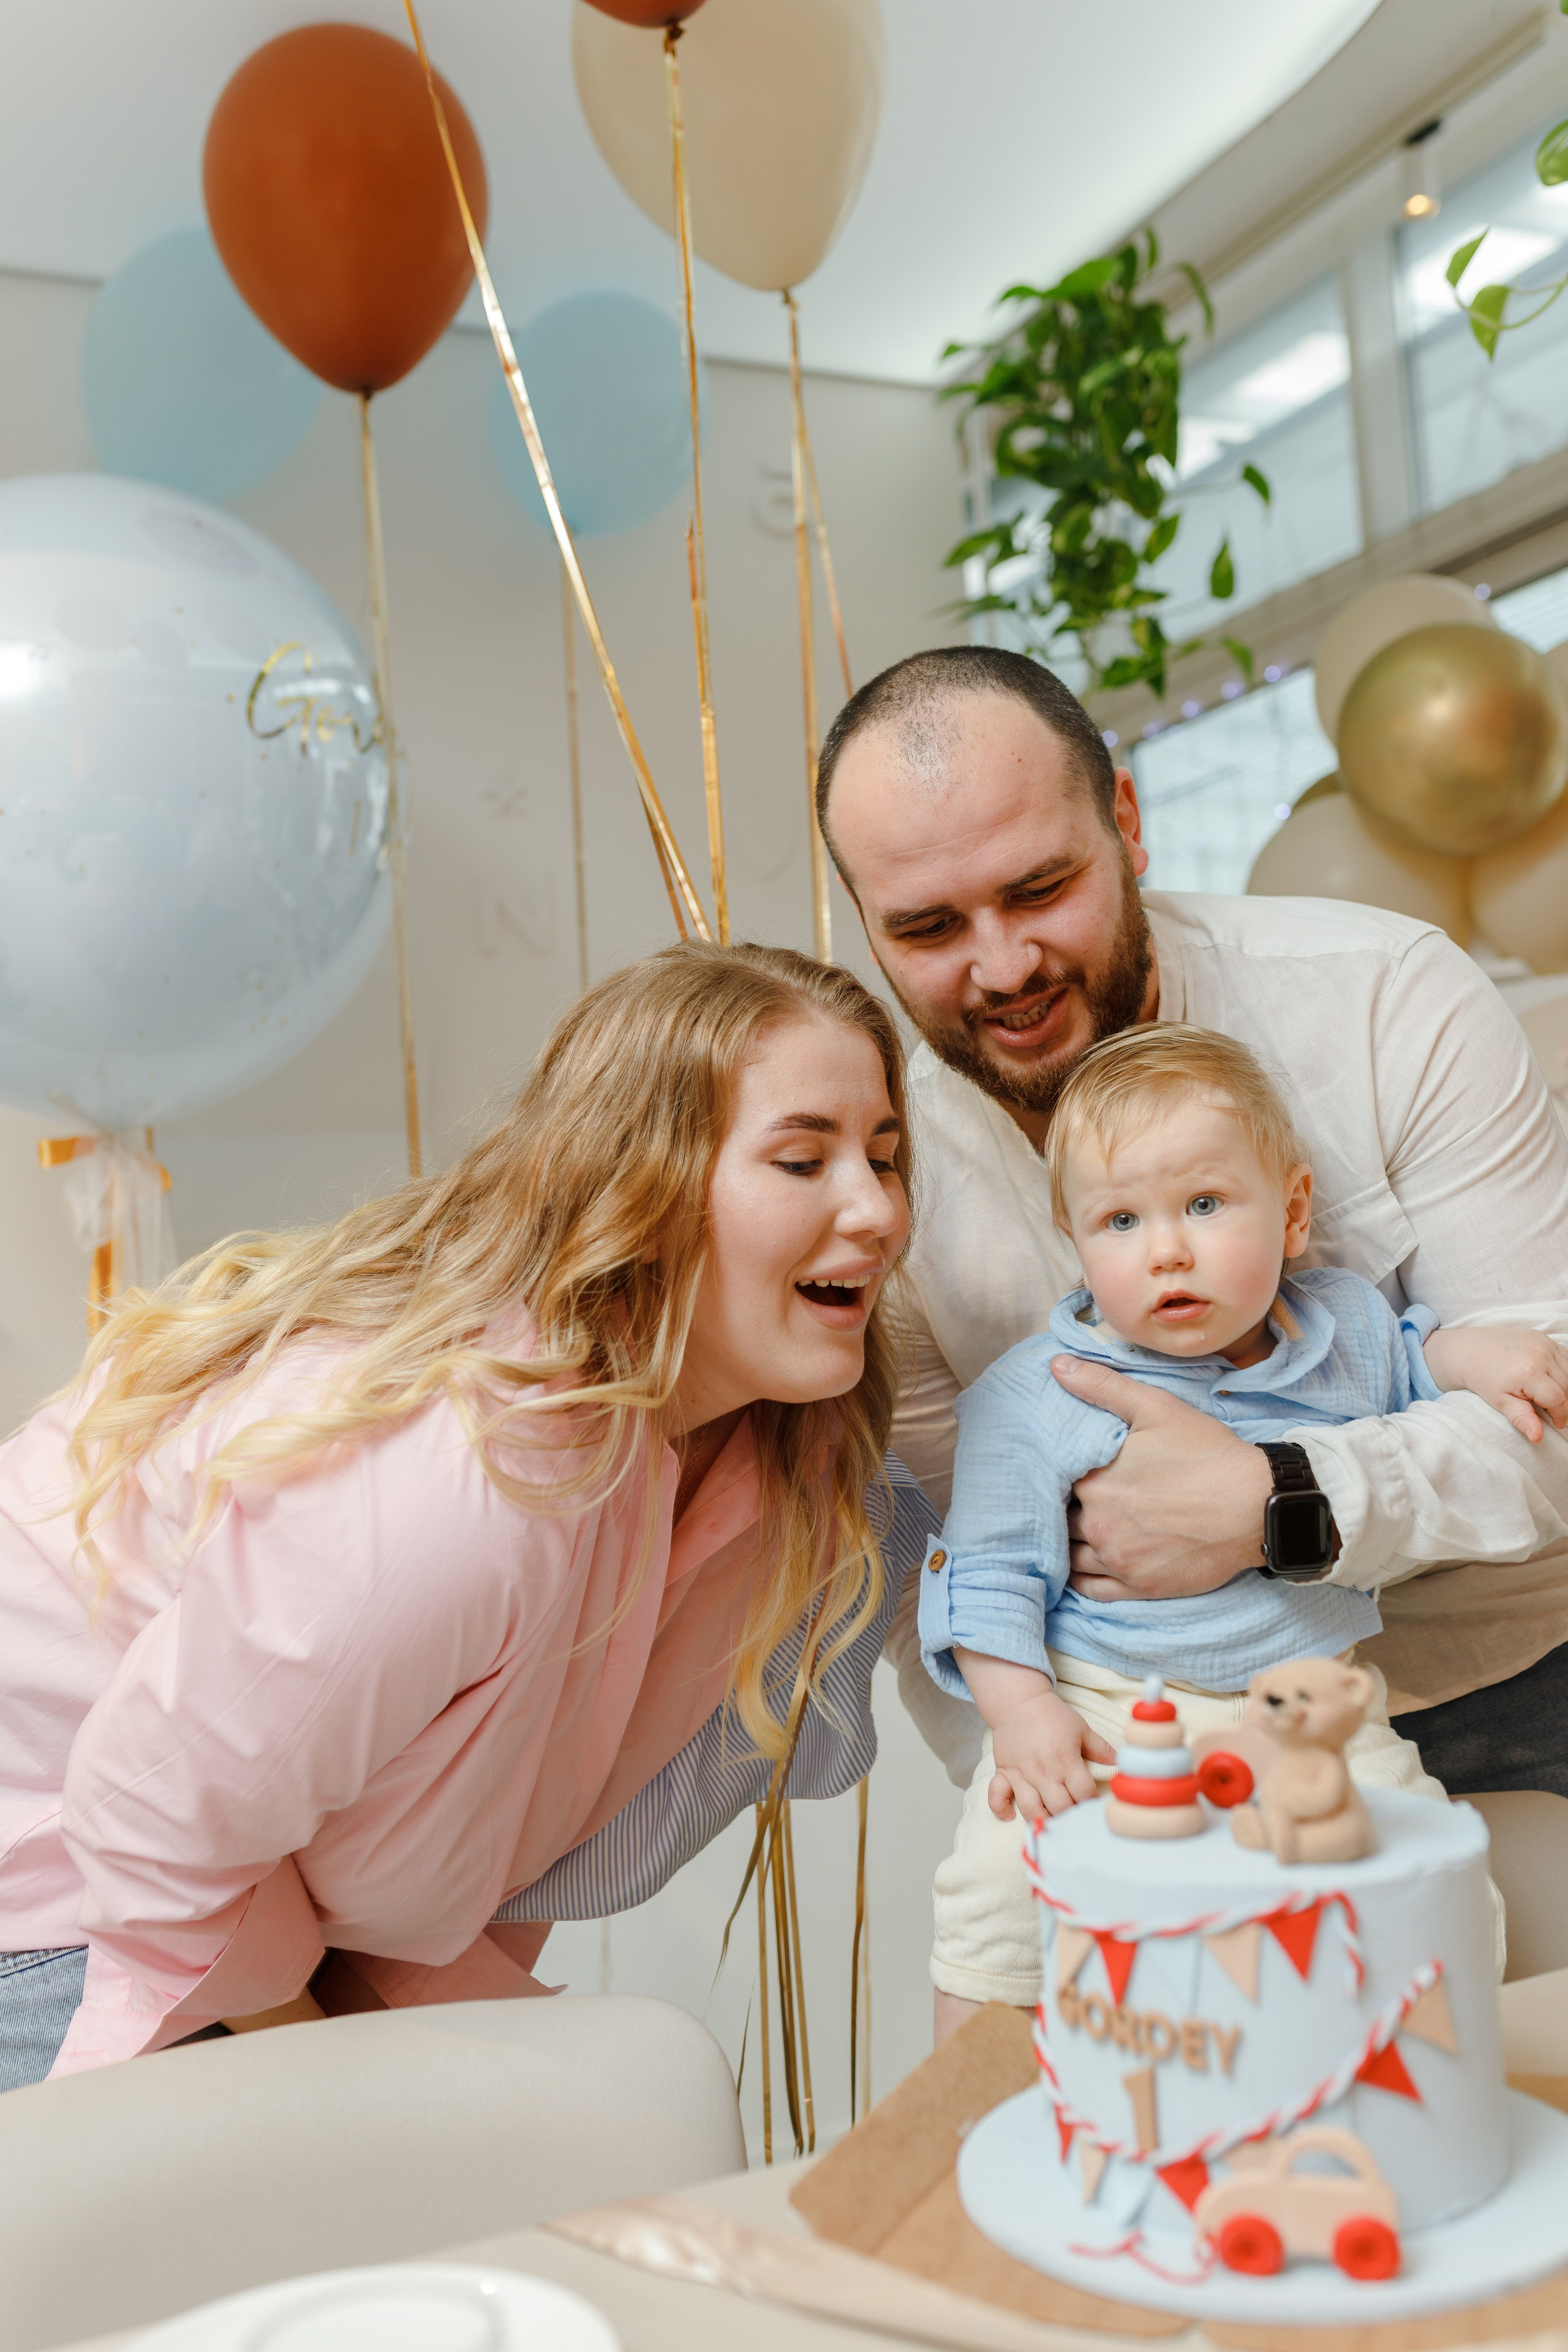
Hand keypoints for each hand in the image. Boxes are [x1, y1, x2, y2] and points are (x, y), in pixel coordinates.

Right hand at [988, 1682, 1115, 1821]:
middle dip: (1072, 1817)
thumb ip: (1102, 1749)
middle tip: (1077, 1819)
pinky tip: (1011, 1816)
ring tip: (1053, 1824)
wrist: (1019, 1701)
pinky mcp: (1004, 1772)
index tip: (1096, 1808)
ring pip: (1032, 1810)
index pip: (1084, 1793)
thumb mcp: (1081, 1728)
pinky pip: (997, 1796)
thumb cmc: (1052, 1715)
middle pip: (1061, 1808)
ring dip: (1043, 1820)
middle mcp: (1044, 1772)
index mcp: (1066, 1760)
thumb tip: (1121, 1764)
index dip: (1093, 1804)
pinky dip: (1001, 1809)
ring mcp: (1022, 1774)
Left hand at [1051, 1357, 1273, 1601]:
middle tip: (1068, 1498)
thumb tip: (1057, 1365)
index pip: (1052, 1480)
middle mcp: (1099, 1526)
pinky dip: (1079, 1580)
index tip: (1063, 1468)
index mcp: (1094, 1483)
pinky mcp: (1140, 1587)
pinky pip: (1091, 1590)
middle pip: (1059, 1519)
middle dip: (1061, 1508)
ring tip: (1072, 1529)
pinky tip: (1080, 1566)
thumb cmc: (1207, 1454)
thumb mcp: (1155, 1407)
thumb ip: (1102, 1386)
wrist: (1257, 1505)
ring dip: (1066, 1543)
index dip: (1056, 1474)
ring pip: (1069, 1557)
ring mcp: (1119, 1561)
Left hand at [1423, 1325, 1567, 1443]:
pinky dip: (1563, 1371)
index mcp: (1529, 1373)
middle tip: (1553, 1411)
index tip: (1556, 1423)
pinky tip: (1551, 1380)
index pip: (1559, 1400)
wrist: (1471, 1350)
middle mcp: (1540, 1355)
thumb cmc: (1484, 1378)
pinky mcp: (1544, 1338)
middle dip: (1564, 1403)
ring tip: (1550, 1397)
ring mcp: (1544, 1343)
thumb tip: (1537, 1437)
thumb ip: (1522, 1419)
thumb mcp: (1500, 1402)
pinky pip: (1565, 1357)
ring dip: (1566, 1387)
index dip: (1561, 1415)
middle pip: (1567, 1386)